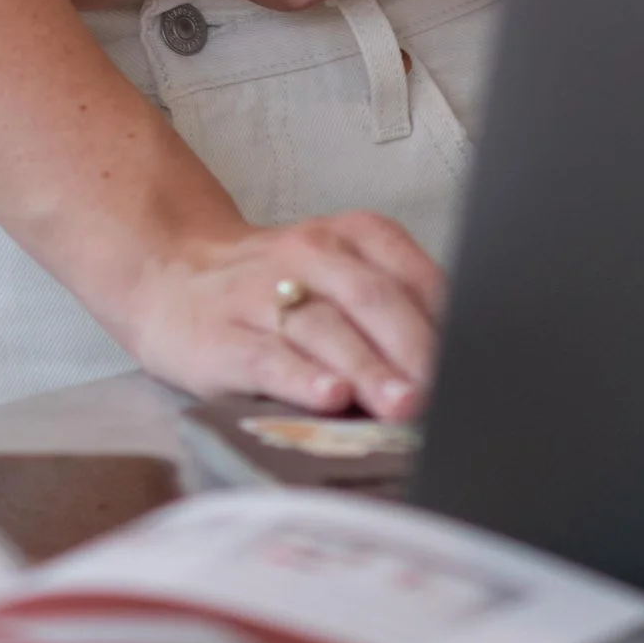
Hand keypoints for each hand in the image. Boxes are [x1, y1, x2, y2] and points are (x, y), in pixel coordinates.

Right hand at [116, 208, 444, 422]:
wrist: (169, 274)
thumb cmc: (271, 286)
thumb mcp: (336, 274)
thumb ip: (392, 306)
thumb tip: (459, 367)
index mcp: (348, 237)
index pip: (409, 271)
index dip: (445, 319)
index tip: (474, 363)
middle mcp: (307, 255)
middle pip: (371, 298)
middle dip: (412, 349)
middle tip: (440, 393)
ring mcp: (260, 294)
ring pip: (323, 328)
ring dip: (368, 369)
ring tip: (401, 405)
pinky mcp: (221, 338)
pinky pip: (267, 357)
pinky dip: (301, 379)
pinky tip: (329, 398)